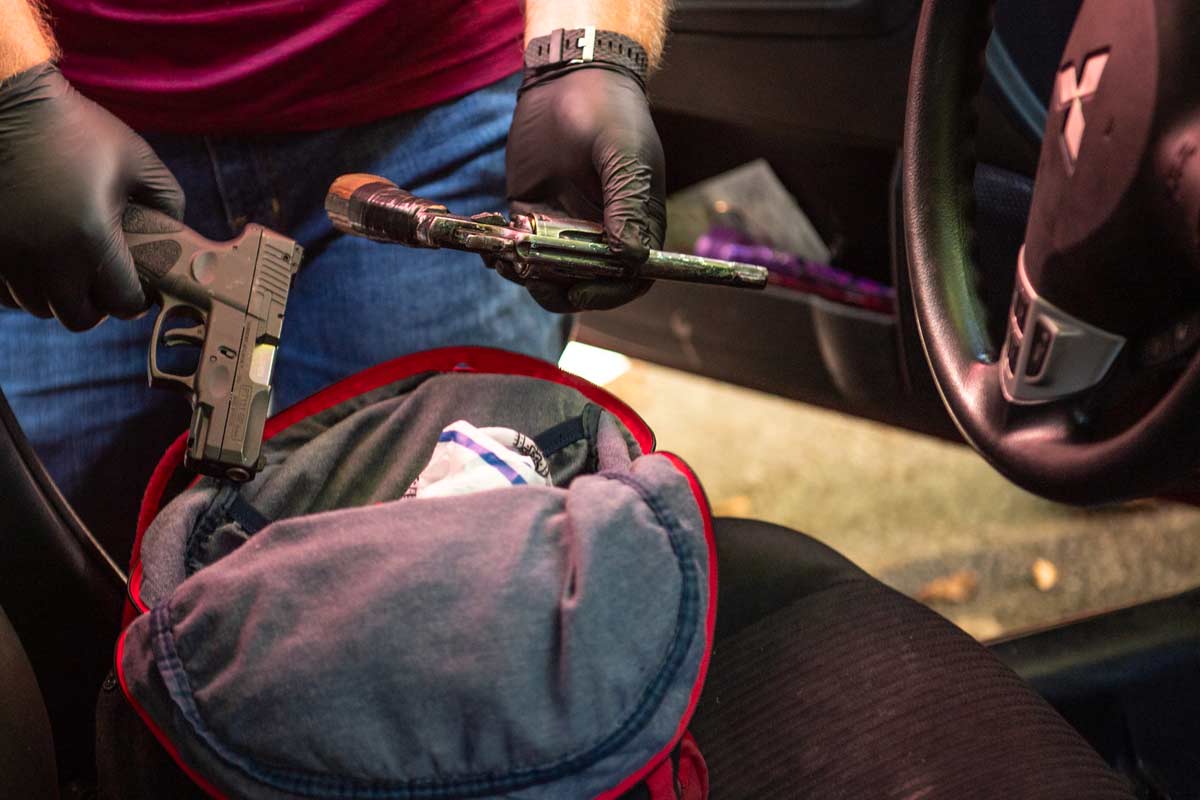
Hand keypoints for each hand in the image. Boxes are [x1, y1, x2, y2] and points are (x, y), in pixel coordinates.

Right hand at [0, 63, 183, 330]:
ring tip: (71, 269)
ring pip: (39, 307)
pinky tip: (39, 261)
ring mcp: (8, 254)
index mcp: (91, 238)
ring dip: (59, 296)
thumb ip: (168, 201)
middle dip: (97, 306)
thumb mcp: (138, 159)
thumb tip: (176, 235)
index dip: (135, 300)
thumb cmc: (77, 129)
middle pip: (77, 318)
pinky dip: (25, 287)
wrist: (6, 102)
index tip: (138, 285)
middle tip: (104, 282)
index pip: (121, 303)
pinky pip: (6, 293)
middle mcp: (46, 255)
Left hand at [503, 66, 665, 311]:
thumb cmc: (609, 111)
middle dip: (559, 287)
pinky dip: (507, 258)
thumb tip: (631, 257)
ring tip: (506, 262)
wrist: (570, 75)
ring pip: (551, 273)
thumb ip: (627, 205)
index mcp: (637, 223)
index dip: (607, 292)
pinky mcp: (535, 215)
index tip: (578, 291)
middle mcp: (604, 232)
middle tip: (531, 274)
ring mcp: (568, 226)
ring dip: (528, 276)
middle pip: (586, 282)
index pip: (630, 277)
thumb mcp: (624, 155)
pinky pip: (523, 250)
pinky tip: (492, 251)